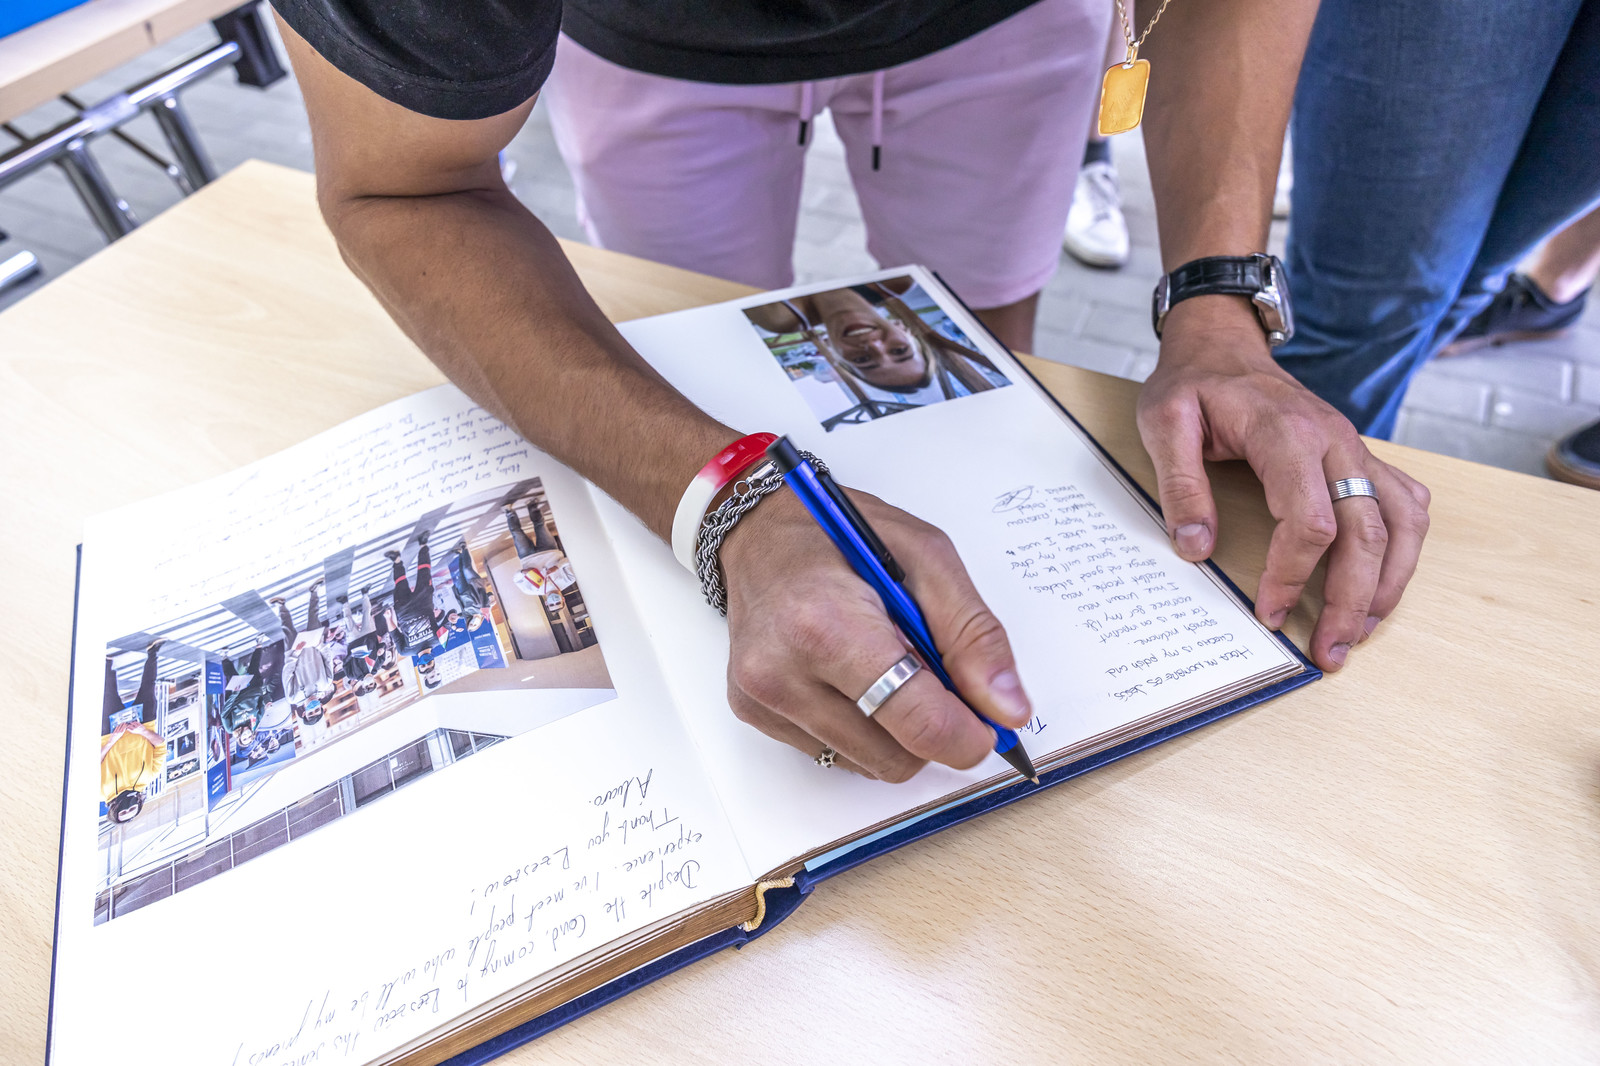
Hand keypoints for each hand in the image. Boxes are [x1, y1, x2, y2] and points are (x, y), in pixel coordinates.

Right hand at [720, 490, 1032, 779]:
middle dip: (931, 728)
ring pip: (871, 765)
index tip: (989, 726)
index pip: (916, 722)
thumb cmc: (839, 534)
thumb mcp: (927, 557)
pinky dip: (862, 728)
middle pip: (897, 757)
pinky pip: (837, 756)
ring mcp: (763, 700)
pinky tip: (851, 677)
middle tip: (930, 672)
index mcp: (827, 625)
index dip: (968, 735)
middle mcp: (783, 672)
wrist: (759, 532)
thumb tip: (1007, 708)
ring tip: (884, 666)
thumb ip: (973, 635)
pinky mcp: (756, 716)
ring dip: (896, 731)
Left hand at [1136, 298, 1430, 671]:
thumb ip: (1179, 484)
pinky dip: (1404, 549)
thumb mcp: (1164, 423)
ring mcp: (1356, 449)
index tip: (1267, 612)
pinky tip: (1382, 583)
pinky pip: (1405, 504)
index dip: (1291, 575)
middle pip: (1368, 533)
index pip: (1311, 521)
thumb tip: (1195, 547)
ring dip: (1388, 584)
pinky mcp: (1361, 458)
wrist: (1223, 344)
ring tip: (1359, 631)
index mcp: (1288, 435)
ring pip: (1402, 523)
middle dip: (1351, 601)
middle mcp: (1337, 442)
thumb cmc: (1193, 385)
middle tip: (1329, 653)